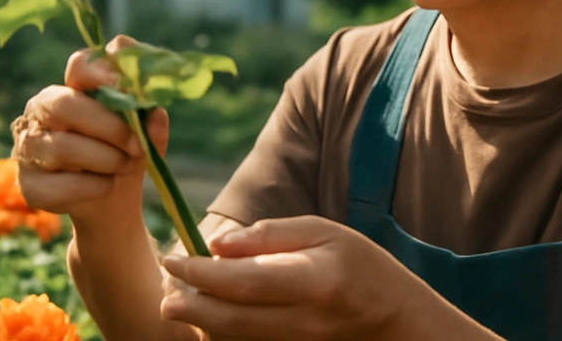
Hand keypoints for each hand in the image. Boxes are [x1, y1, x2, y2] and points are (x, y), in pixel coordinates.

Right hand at [12, 36, 168, 224]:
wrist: (110, 201)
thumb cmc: (123, 152)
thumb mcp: (144, 133)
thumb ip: (150, 119)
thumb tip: (155, 115)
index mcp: (72, 88)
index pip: (79, 66)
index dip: (101, 72)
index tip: (124, 86)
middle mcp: (41, 112)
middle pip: (64, 105)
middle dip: (109, 127)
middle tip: (138, 146)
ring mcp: (28, 148)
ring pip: (64, 148)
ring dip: (106, 160)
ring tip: (124, 166)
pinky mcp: (29, 186)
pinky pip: (61, 186)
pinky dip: (93, 188)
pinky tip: (105, 186)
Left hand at [160, 216, 449, 340]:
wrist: (397, 322)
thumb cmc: (363, 267)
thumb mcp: (325, 232)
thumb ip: (271, 235)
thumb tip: (219, 244)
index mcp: (313, 281)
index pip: (242, 280)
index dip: (200, 272)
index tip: (173, 258)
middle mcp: (303, 321)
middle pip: (230, 318)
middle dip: (189, 304)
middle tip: (163, 289)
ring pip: (234, 339)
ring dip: (199, 323)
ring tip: (176, 303)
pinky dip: (221, 336)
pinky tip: (208, 321)